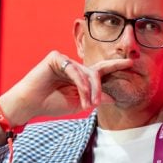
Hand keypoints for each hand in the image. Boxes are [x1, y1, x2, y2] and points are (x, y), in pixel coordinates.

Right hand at [0, 51, 132, 143]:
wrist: (30, 105)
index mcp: (79, 76)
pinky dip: (80, 84)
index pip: (100, 70)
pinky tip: (80, 97)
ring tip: (87, 104)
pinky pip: (74, 70)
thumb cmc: (50, 104)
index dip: (115, 66)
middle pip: (95, 72)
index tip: (131, 62)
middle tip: (97, 102)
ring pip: (86, 73)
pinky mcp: (56, 58)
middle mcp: (73, 66)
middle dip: (99, 87)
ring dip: (89, 90)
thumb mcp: (78, 104)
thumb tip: (112, 97)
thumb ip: (94, 99)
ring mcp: (65, 60)